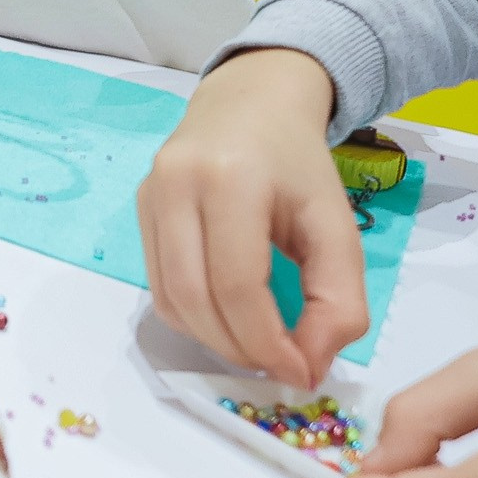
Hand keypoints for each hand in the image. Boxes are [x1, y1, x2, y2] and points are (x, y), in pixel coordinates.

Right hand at [137, 47, 359, 386]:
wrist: (250, 104)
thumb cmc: (297, 165)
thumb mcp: (337, 225)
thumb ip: (338, 299)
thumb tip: (308, 365)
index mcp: (231, 179)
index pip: (236, 285)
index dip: (267, 343)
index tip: (301, 373)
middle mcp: (177, 184)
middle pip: (194, 298)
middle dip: (239, 349)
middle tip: (279, 366)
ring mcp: (149, 195)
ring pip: (168, 298)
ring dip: (213, 340)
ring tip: (255, 345)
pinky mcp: (138, 209)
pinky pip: (157, 285)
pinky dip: (192, 318)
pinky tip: (227, 318)